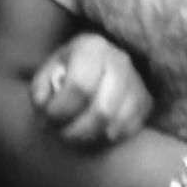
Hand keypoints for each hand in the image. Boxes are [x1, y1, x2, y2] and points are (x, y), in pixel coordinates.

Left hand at [28, 31, 153, 147]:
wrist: (98, 63)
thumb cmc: (69, 68)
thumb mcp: (48, 70)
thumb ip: (41, 88)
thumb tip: (44, 108)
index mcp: (92, 47)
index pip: (80, 87)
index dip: (61, 110)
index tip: (48, 119)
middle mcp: (119, 61)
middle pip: (101, 111)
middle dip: (75, 131)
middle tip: (60, 133)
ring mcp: (137, 82)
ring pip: (115, 125)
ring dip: (89, 139)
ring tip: (73, 135)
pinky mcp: (145, 102)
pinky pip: (128, 131)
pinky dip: (106, 139)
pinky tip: (91, 134)